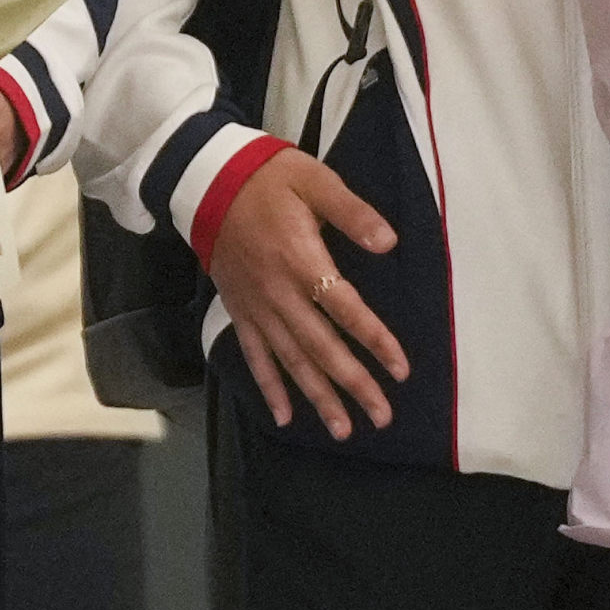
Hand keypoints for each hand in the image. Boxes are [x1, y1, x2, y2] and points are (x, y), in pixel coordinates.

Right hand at [209, 150, 409, 437]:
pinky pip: (254, 355)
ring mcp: (256, 307)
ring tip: (342, 429)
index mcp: (301, 261)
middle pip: (321, 347)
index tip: (401, 370)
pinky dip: (269, 387)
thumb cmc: (268, 180)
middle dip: (353, 385)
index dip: (375, 341)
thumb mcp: (314, 182)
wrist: (208, 181)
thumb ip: (351, 212)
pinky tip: (284, 416)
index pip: (345, 310)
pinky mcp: (240, 310)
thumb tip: (389, 242)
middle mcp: (278, 293)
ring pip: (290, 360)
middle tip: (382, 417)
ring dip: (317, 397)